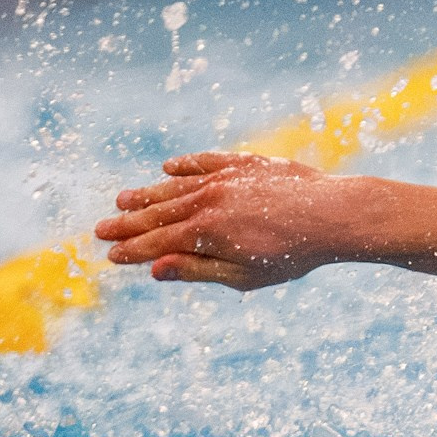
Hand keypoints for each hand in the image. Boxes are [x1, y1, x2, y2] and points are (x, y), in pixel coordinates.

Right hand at [94, 153, 351, 291]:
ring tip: (123, 200)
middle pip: (158, 213)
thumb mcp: (246, 274)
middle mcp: (208, 201)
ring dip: (148, 194)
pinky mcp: (246, 164)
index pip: (156, 243)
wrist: (336, 214)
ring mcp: (226, 179)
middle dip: (128, 223)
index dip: (132, 250)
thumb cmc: (295, 254)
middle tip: (100, 229)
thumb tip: (155, 269)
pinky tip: (168, 168)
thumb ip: (198, 270)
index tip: (111, 255)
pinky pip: (206, 162)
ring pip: (176, 187)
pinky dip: (185, 165)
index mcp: (206, 233)